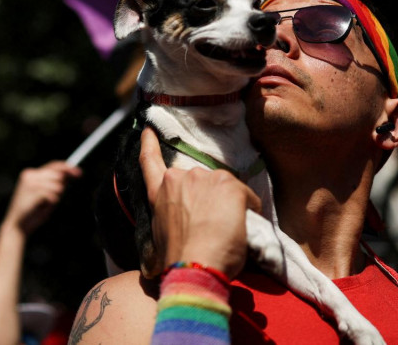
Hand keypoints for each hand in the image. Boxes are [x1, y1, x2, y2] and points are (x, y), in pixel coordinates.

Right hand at [2, 161, 81, 233]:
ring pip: (57, 185)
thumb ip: (54, 184)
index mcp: (31, 174)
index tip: (79, 173)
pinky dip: (51, 202)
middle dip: (62, 186)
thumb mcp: (46, 196)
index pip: (53, 165)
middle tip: (55, 199)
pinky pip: (53, 194)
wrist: (17, 226)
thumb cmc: (32, 213)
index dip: (68, 168)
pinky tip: (41, 208)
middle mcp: (30, 175)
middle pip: (57, 173)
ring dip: (55, 197)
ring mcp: (31, 182)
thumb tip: (68, 176)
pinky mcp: (33, 191)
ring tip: (44, 205)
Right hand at [139, 127, 260, 278]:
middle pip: (201, 182)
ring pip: (224, 188)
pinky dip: (249, 211)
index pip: (150, 161)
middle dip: (209, 198)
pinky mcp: (229, 185)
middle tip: (215, 224)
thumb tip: (166, 249)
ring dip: (229, 205)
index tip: (148, 130)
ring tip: (227, 232)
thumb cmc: (177, 262)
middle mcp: (179, 179)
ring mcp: (204, 178)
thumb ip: (168, 225)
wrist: (194, 267)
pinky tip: (243, 228)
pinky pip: (247, 197)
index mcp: (159, 193)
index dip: (149, 144)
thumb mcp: (159, 241)